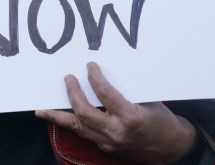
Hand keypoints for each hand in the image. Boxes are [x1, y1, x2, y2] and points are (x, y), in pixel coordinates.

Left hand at [35, 62, 196, 163]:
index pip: (105, 94)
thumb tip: (103, 75)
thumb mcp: (148, 100)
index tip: (89, 66)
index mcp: (130, 117)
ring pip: (78, 128)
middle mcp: (117, 132)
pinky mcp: (106, 148)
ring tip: (41, 109)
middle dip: (72, 95)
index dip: (95, 78)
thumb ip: (125, 91)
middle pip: (84, 113)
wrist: (172, 149)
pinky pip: (84, 134)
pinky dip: (71, 124)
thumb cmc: (162, 120)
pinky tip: (60, 117)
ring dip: (58, 116)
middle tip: (67, 78)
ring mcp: (110, 143)